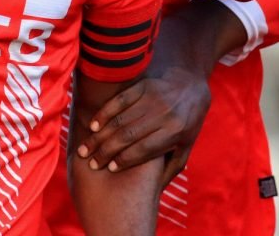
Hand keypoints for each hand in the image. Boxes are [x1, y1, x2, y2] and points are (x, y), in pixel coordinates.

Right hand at [76, 67, 210, 186]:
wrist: (193, 86)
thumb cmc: (186, 123)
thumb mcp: (185, 147)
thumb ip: (170, 169)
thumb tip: (154, 192)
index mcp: (175, 132)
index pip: (144, 149)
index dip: (124, 160)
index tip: (108, 169)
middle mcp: (164, 115)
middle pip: (128, 136)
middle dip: (106, 151)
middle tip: (90, 162)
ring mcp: (153, 98)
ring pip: (121, 119)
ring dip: (100, 136)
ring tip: (85, 148)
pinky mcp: (144, 85)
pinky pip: (120, 100)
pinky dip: (105, 113)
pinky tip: (94, 125)